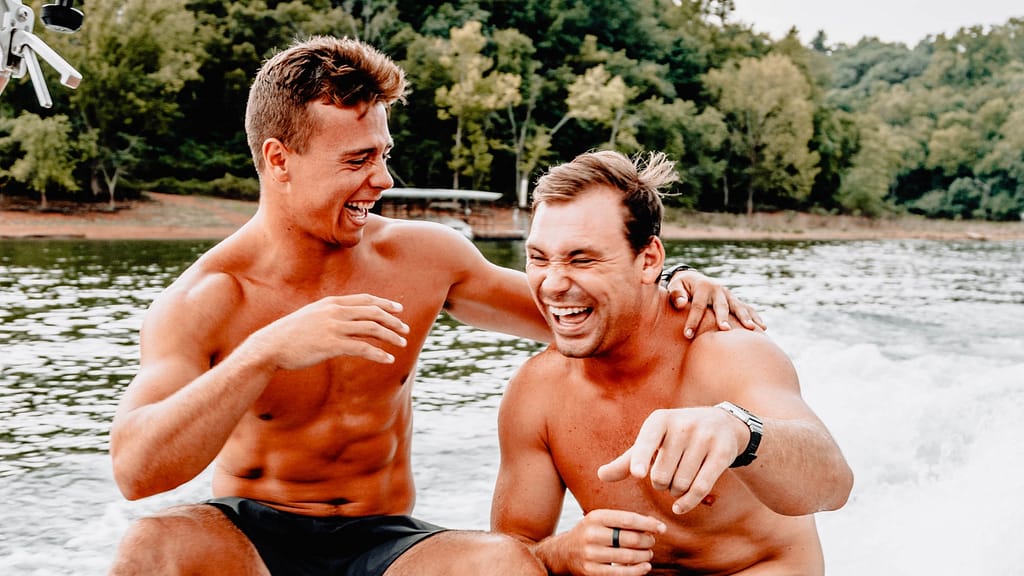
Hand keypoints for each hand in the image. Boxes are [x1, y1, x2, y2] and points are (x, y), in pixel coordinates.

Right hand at [247, 294, 409, 370]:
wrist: (270, 346)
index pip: (365, 299)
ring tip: (402, 344)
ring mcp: (333, 327)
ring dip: (390, 336)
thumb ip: (330, 315)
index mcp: (331, 303)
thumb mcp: (311, 317)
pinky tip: (389, 359)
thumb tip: (345, 320)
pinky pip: (363, 348)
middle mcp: (334, 312)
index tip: (398, 310)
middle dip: (392, 320)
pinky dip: (379, 354)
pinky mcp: (332, 345)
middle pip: (373, 312)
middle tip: (405, 330)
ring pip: (372, 329)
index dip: (384, 303)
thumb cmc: (290, 334)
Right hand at [555, 509, 664, 575]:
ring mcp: (591, 554)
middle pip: (631, 539)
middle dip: (647, 541)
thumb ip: (623, 520)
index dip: (648, 524)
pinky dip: (637, 571)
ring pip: (628, 557)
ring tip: (648, 554)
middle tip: (651, 542)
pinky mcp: (591, 571)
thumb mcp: (600, 520)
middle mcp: (592, 534)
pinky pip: (621, 573)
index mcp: (596, 517)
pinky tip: (645, 567)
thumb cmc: (590, 534)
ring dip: (644, 556)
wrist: (563, 553)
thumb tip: (653, 524)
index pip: (628, 519)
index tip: (662, 528)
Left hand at [597, 407, 745, 514]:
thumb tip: (600, 475)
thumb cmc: (677, 436)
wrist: (722, 423)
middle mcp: (682, 426)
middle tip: (665, 476)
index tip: (637, 473)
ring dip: (675, 491)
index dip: (641, 459)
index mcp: (660, 420)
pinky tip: (679, 507)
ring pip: (680, 484)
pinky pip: (700, 487)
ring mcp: (704, 438)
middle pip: (661, 475)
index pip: (647, 442)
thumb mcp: (653, 442)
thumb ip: (628, 461)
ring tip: (677, 480)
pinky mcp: (722, 453)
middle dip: (659, 484)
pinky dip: (688, 502)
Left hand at [665, 270, 764, 337]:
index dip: (693, 320)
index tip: (687, 335)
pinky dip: (755, 317)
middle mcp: (718, 290)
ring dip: (745, 317)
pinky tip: (763, 328)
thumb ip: (676, 294)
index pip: (698, 306)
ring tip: (750, 329)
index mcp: (702, 287)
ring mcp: (729, 295)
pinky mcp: (735, 301)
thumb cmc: (681, 287)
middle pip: (721, 306)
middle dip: (723, 318)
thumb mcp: (675, 286)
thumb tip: (681, 303)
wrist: (694, 279)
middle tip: (725, 329)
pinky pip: (747, 309)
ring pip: (738, 307)